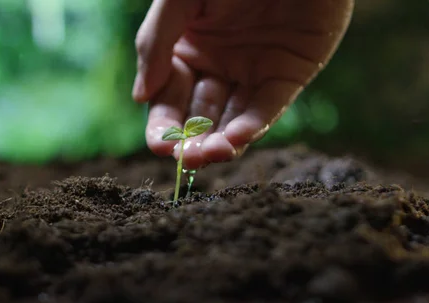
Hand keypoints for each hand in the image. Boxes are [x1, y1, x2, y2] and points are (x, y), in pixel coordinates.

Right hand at [132, 0, 353, 169]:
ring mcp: (252, 72)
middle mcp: (217, 65)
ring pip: (232, 119)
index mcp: (186, 49)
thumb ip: (155, 44)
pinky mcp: (288, 74)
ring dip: (221, 141)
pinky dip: (252, 125)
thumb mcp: (179, 0)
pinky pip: (267, 106)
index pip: (168, 99)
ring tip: (211, 154)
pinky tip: (236, 138)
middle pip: (198, 116)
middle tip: (186, 159)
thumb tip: (140, 97)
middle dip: (191, 141)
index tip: (160, 147)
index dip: (163, 126)